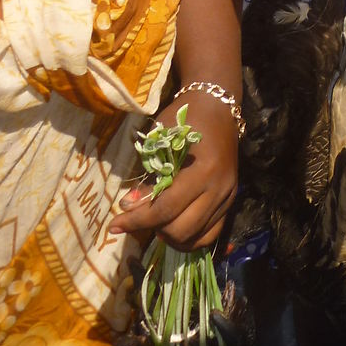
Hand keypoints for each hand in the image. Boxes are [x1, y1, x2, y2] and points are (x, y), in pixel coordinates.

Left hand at [110, 91, 238, 249]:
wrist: (217, 107)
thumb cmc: (185, 119)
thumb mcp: (160, 143)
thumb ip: (148, 178)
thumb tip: (129, 208)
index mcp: (202, 171)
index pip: (165, 209)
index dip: (136, 221)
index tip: (114, 225)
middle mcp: (218, 188)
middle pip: (180, 229)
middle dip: (153, 228)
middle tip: (139, 218)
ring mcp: (227, 196)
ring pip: (195, 237)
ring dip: (170, 236)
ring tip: (157, 223)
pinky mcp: (230, 201)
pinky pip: (210, 235)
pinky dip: (190, 238)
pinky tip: (174, 228)